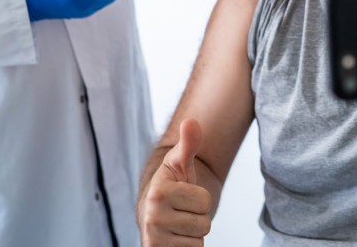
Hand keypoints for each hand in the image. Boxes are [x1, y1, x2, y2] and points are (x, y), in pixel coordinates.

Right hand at [139, 119, 211, 245]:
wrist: (154, 215)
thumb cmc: (172, 186)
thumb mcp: (180, 163)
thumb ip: (188, 143)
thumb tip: (192, 122)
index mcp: (158, 192)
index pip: (205, 201)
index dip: (200, 198)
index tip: (184, 195)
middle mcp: (151, 217)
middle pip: (204, 224)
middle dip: (197, 217)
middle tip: (182, 211)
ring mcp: (154, 239)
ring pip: (199, 241)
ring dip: (193, 234)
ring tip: (178, 224)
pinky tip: (176, 240)